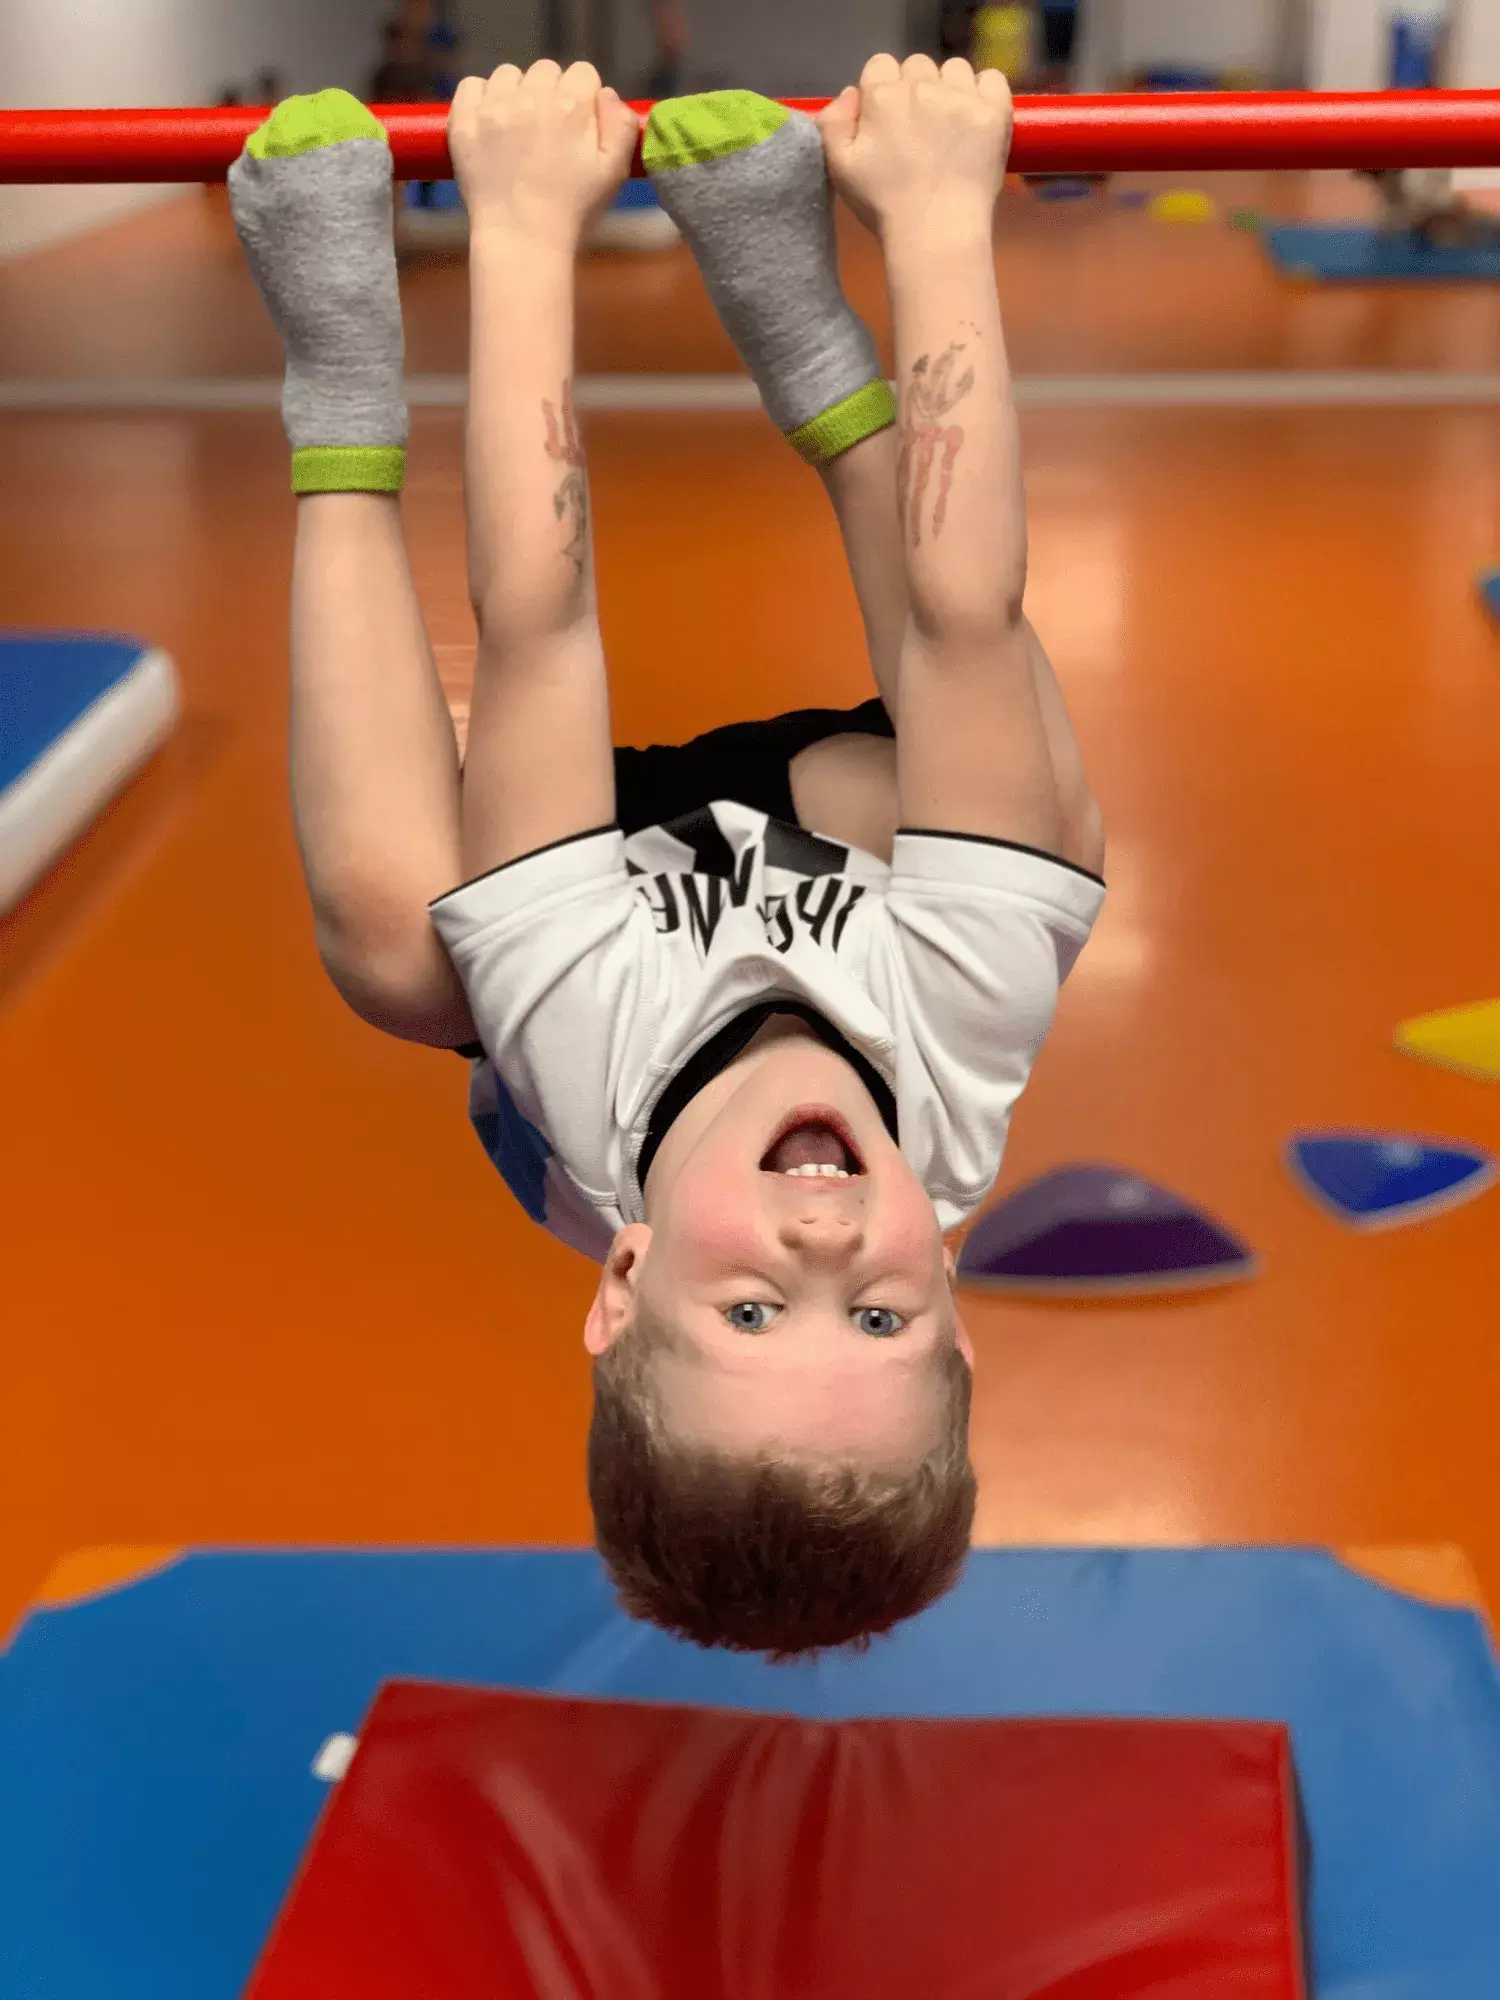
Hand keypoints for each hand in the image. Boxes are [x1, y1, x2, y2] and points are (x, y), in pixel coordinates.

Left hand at [448, 60, 639, 247]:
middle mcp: (532, 96)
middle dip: (550, 93)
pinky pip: (471, 85)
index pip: (583, 73)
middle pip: (546, 71)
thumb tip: (606, 94)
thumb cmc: (572, 210)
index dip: (584, 97)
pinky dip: (480, 98)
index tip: (577, 125)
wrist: (521, 240)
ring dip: (515, 93)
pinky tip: (489, 124)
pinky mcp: (464, 120)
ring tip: (516, 129)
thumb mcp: (614, 172)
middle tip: (546, 133)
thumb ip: (621, 125)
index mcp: (571, 105)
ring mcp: (494, 107)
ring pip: (508, 74)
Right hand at [819, 54, 1011, 245]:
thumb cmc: (885, 207)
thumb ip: (833, 123)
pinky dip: (986, 92)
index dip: (882, 90)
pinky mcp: (994, 111)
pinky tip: (978, 117)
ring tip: (951, 126)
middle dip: (916, 89)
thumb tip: (850, 93)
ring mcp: (961, 97)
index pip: (880, 65)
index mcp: (882, 97)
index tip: (889, 120)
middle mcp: (922, 87)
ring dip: (950, 88)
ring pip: (954, 69)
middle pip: (918, 65)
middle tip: (921, 130)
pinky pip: (993, 79)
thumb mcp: (840, 169)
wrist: (937, 234)